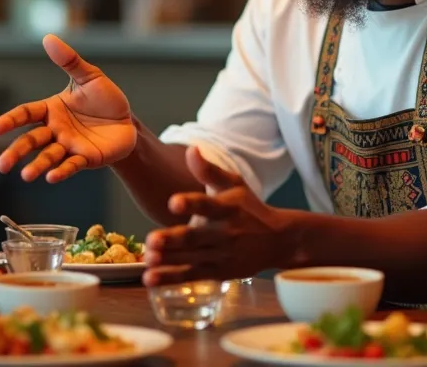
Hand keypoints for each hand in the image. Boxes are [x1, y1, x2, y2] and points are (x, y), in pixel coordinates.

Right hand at [0, 35, 136, 182]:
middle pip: (31, 141)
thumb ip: (69, 61)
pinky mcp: (84, 159)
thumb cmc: (105, 99)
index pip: (26, 114)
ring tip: (26, 176)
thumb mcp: (90, 76)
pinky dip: (61, 172)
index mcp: (51, 110)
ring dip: (37, 166)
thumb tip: (48, 38)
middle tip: (2, 166)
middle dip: (15, 152)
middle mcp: (55, 130)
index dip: (10, 121)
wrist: (128, 122)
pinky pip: (71, 166)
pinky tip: (51, 178)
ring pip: (48, 157)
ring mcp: (68, 147)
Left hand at [142, 146, 293, 285]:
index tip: (173, 203)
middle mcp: (224, 233)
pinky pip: (191, 276)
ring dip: (169, 261)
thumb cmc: (249, 208)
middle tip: (152, 240)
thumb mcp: (234, 184)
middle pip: (196, 237)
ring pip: (191, 259)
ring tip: (149, 260)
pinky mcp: (217, 272)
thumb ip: (209, 170)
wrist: (278, 240)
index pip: (207, 205)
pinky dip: (171, 279)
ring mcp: (221, 255)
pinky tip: (150, 279)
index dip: (191, 204)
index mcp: (227, 208)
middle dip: (173, 240)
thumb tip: (190, 149)